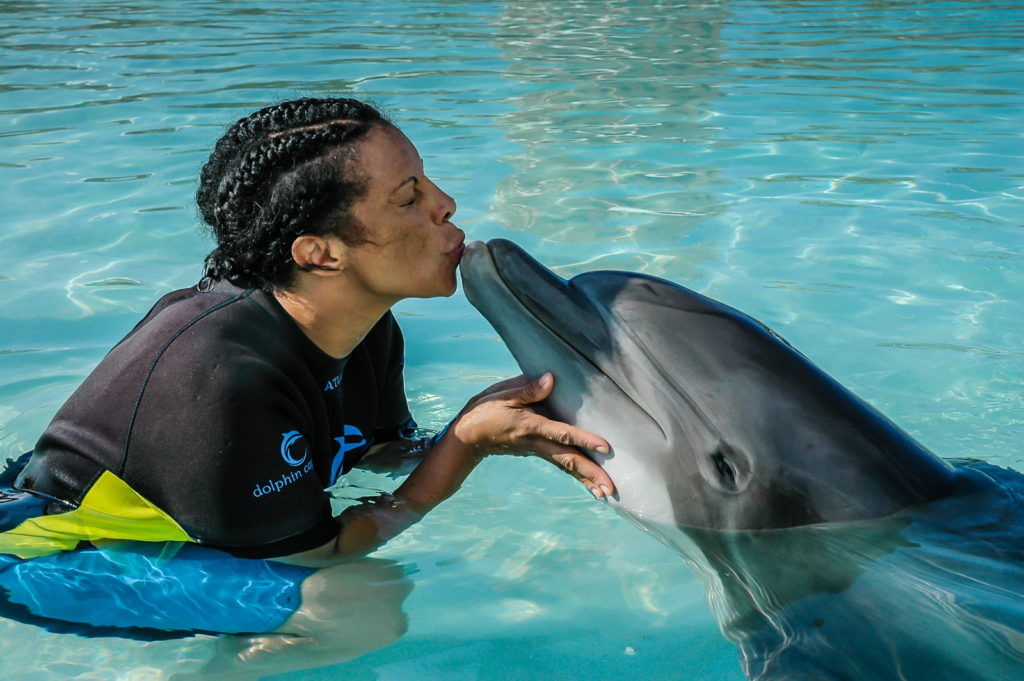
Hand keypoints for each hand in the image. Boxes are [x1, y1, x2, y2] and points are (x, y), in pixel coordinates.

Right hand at [450, 372, 614, 498]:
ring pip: (566, 466)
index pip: (561, 433)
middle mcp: (536, 443)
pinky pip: (560, 465)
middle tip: (610, 488)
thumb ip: (527, 389)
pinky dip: (576, 476)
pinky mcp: (537, 453)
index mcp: (531, 426)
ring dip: (586, 480)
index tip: (604, 446)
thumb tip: (550, 378)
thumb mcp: (502, 395)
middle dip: (590, 473)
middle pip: (568, 459)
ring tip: (606, 492)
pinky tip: (589, 484)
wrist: (468, 437)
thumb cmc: (485, 411)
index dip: (583, 438)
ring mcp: (537, 450)